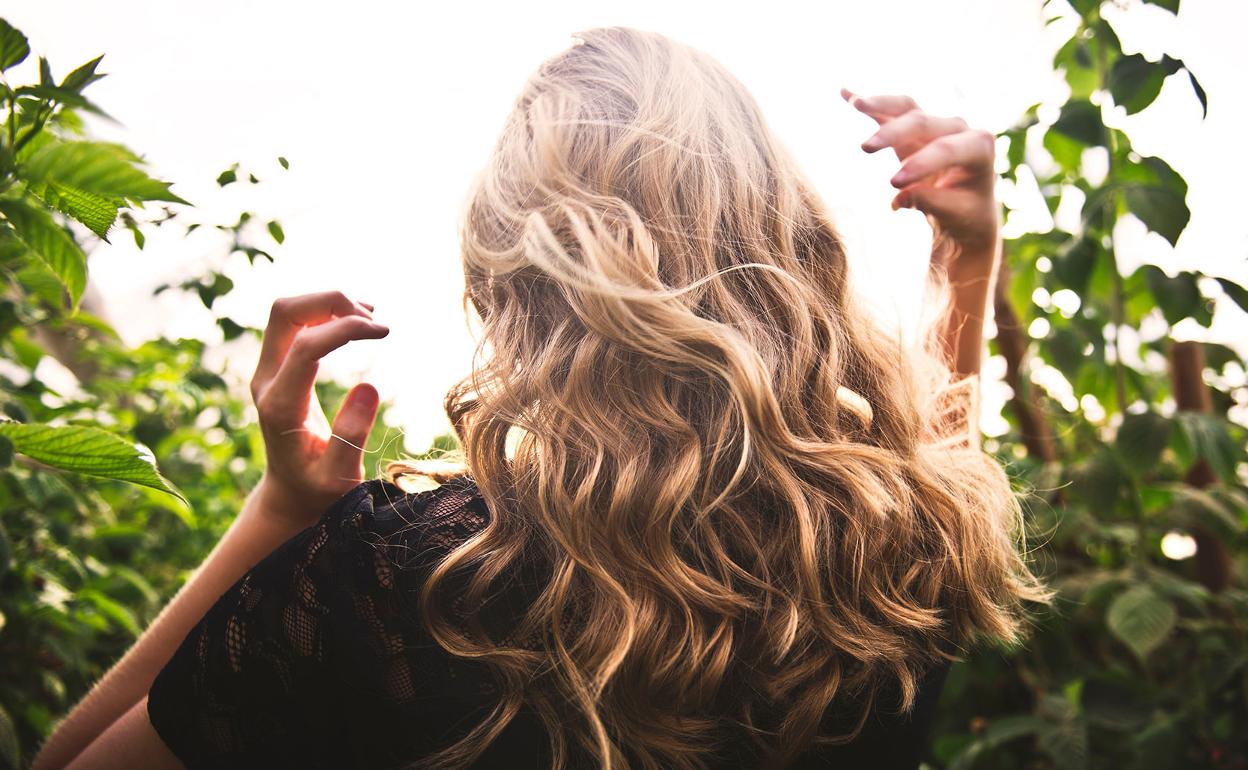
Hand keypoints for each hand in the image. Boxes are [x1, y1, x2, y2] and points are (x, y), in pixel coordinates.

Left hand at [249, 291, 389, 526]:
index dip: (345, 328)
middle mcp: (266, 381)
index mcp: (281, 406)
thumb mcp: (339, 476)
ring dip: (328, 304)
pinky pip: (295, 323)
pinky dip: (325, 312)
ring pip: (288, 311)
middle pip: (285, 312)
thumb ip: (351, 435)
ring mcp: (268, 371)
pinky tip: (356, 322)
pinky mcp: (277, 367)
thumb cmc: (318, 490)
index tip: (384, 331)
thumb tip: (369, 386)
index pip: (305, 345)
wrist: (290, 493)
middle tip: (374, 320)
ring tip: (370, 320)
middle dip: (331, 302)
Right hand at [841, 88, 1000, 270]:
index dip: (920, 163)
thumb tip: (899, 198)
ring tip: (857, 104)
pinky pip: (891, 111)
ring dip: (880, 104)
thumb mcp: (955, 214)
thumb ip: (931, 203)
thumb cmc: (964, 212)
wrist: (964, 207)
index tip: (893, 184)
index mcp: (978, 147)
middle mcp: (958, 128)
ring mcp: (935, 124)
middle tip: (865, 148)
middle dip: (893, 133)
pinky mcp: (913, 127)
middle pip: (922, 122)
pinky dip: (871, 104)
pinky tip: (845, 93)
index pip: (946, 149)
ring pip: (906, 107)